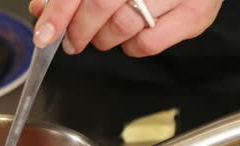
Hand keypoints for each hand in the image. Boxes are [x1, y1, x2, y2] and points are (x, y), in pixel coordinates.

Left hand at [29, 0, 223, 56]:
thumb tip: (43, 12)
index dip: (60, 12)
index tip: (45, 33)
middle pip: (102, 5)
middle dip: (79, 30)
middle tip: (72, 41)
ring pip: (123, 27)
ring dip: (104, 38)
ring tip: (104, 32)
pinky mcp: (196, 14)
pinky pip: (148, 44)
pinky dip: (130, 46)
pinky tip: (131, 34)